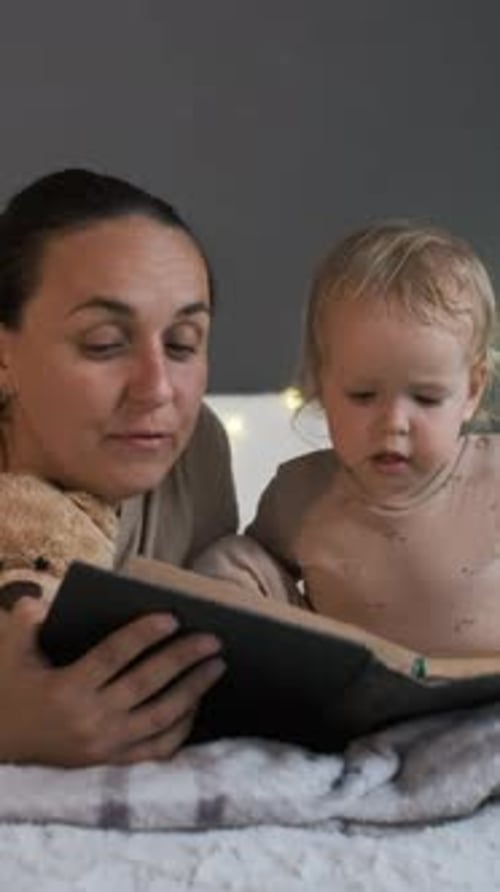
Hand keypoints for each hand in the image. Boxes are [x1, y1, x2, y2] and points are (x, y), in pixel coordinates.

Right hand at [0, 595, 224, 766]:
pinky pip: (157, 748)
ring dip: (193, 690)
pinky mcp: (113, 763)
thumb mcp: (12, 657)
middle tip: (213, 640)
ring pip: (160, 716)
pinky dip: (181, 727)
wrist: (1, 752)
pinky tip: (197, 704)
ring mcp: (106, 745)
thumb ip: (27, 623)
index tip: (172, 617)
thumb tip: (45, 600)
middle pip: (146, 683)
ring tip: (217, 666)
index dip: (143, 635)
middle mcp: (90, 719)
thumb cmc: (13, 697)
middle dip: (183, 659)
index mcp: (67, 688)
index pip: (113, 656)